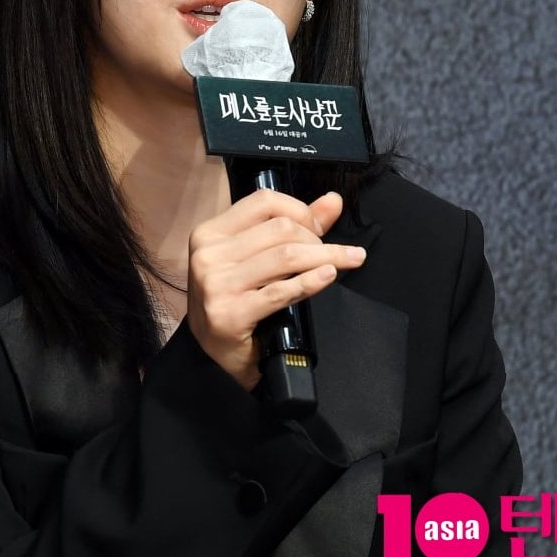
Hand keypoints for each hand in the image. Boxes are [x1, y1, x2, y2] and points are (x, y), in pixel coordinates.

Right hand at [185, 189, 366, 390]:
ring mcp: (216, 284)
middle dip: (316, 239)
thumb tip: (334, 200)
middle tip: (331, 254)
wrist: (215, 356)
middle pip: (280, 229)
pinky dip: (311, 281)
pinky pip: (281, 291)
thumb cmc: (237, 301)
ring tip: (348, 260)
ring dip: (326, 257)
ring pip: (285, 256)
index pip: (264, 201)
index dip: (300, 210)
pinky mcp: (229, 314)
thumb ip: (294, 226)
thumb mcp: (256, 258)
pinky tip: (328, 276)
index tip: (319, 228)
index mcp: (210, 233)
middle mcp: (208, 254)